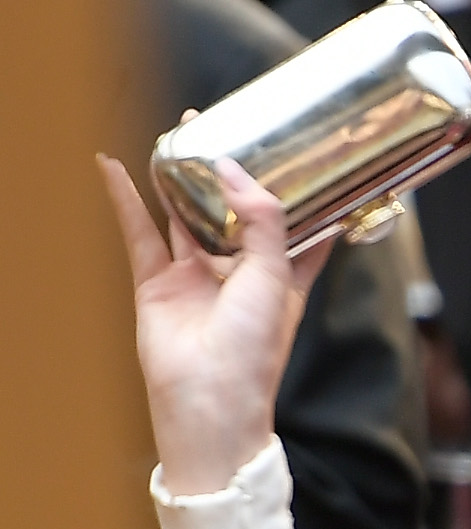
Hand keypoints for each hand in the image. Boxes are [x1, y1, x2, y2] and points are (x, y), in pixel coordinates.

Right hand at [100, 153, 329, 495]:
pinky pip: (140, 233)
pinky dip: (126, 200)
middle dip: (228, 175)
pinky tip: (114, 167)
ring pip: (185, 217)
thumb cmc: (254, 350)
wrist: (208, 399)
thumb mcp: (275, 276)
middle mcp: (240, 274)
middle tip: (223, 129)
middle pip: (233, 213)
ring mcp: (197, 277)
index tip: (299, 158)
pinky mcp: (157, 284)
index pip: (298, 227)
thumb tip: (235, 170)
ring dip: (179, 179)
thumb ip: (262, 220)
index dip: (298, 195)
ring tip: (177, 136)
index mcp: (283, 277)